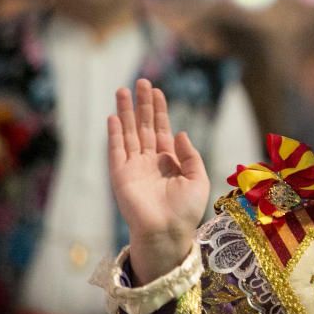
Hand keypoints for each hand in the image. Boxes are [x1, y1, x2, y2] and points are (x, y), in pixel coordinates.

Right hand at [108, 78, 209, 284]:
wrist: (168, 233)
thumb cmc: (186, 211)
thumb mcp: (198, 179)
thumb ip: (190, 155)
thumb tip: (179, 132)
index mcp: (169, 161)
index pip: (162, 129)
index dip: (160, 110)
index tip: (157, 91)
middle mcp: (150, 161)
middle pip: (144, 126)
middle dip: (143, 104)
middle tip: (141, 81)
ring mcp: (134, 167)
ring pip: (129, 133)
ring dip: (126, 112)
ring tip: (122, 90)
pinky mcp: (121, 176)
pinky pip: (116, 150)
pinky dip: (115, 134)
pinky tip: (115, 117)